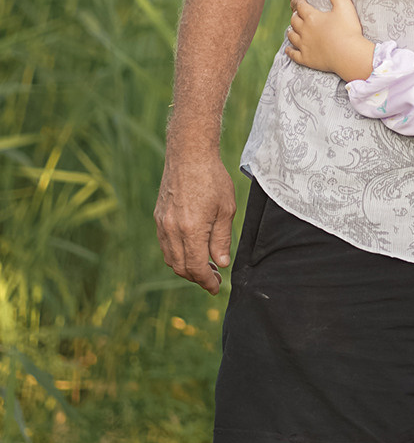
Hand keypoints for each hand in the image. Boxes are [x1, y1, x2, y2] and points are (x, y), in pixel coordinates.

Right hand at [154, 150, 235, 292]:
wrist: (189, 155)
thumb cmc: (212, 179)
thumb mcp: (226, 210)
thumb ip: (222, 239)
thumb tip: (221, 263)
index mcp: (191, 230)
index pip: (197, 268)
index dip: (207, 281)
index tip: (216, 288)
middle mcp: (172, 230)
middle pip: (181, 268)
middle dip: (197, 278)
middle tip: (213, 278)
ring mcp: (162, 224)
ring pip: (170, 258)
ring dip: (186, 267)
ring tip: (204, 265)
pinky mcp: (158, 217)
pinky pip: (165, 245)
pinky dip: (176, 254)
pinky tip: (191, 250)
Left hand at [285, 0, 375, 81]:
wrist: (350, 55)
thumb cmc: (349, 29)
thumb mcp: (344, 5)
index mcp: (311, 16)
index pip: (301, 6)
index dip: (301, 3)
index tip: (303, 1)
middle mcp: (304, 30)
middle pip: (294, 20)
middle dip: (295, 16)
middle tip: (299, 15)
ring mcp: (304, 45)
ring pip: (291, 36)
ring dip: (291, 30)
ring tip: (294, 28)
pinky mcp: (306, 59)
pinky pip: (293, 54)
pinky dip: (290, 50)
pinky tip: (289, 49)